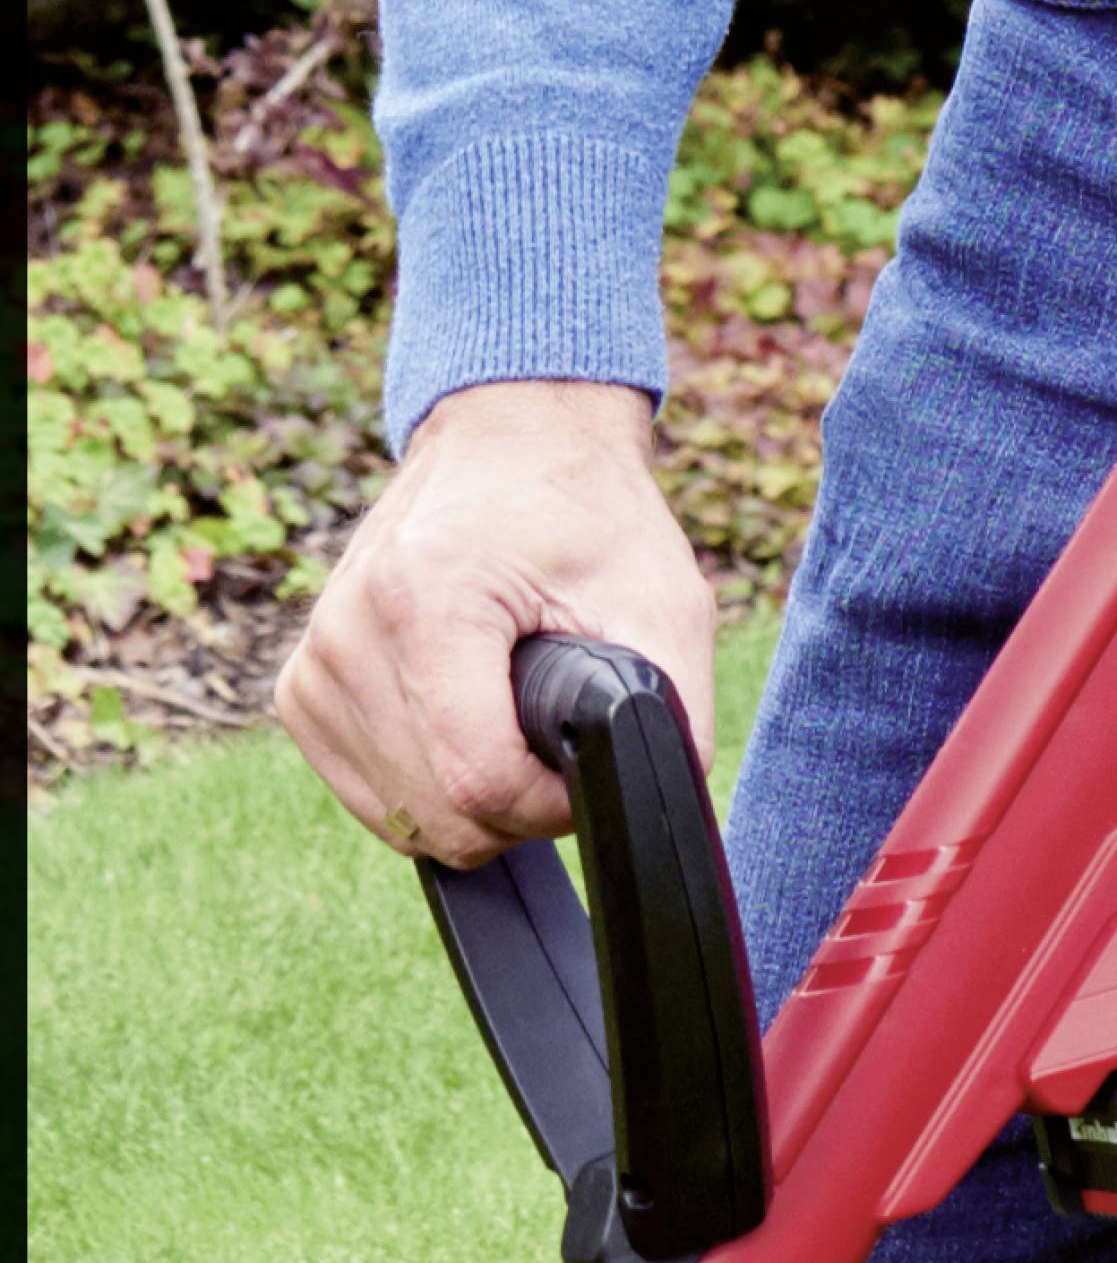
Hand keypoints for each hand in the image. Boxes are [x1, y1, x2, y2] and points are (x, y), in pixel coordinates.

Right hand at [275, 381, 716, 867]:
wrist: (510, 442)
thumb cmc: (591, 517)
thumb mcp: (665, 604)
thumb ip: (667, 718)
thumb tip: (641, 810)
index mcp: (426, 600)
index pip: (481, 782)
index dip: (552, 804)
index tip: (587, 763)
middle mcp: (347, 632)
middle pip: (440, 813)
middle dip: (519, 807)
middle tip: (557, 735)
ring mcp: (314, 663)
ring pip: (406, 820)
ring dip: (476, 799)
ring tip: (515, 718)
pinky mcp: (302, 688)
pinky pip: (375, 797)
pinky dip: (432, 785)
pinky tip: (468, 722)